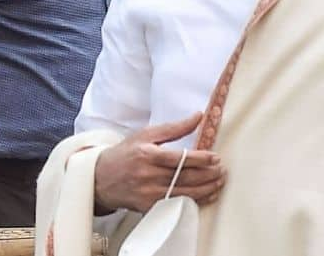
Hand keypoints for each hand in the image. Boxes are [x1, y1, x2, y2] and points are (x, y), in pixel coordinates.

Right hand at [93, 112, 226, 212]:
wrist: (100, 179)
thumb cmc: (126, 153)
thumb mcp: (146, 134)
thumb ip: (174, 127)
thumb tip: (199, 116)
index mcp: (148, 155)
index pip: (179, 159)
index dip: (200, 159)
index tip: (215, 157)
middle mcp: (148, 176)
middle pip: (184, 177)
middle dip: (208, 175)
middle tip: (223, 171)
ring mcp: (148, 194)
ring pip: (183, 194)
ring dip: (205, 189)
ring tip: (219, 183)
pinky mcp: (148, 207)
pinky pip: (176, 205)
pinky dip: (194, 202)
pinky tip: (207, 196)